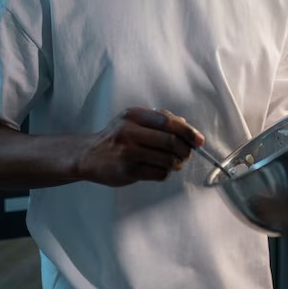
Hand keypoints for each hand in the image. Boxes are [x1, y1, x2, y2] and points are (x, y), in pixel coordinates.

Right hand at [77, 108, 204, 186]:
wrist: (89, 155)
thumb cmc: (115, 137)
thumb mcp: (132, 120)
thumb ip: (158, 119)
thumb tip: (185, 124)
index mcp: (134, 115)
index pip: (168, 121)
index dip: (188, 131)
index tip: (198, 140)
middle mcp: (130, 132)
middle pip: (170, 141)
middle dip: (185, 149)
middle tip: (187, 153)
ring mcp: (128, 152)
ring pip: (167, 159)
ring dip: (177, 163)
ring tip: (175, 162)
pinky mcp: (128, 170)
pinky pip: (159, 173)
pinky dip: (166, 172)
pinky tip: (161, 169)